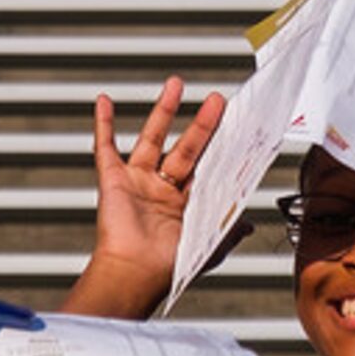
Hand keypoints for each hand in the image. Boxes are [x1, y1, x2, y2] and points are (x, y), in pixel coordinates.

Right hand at [76, 82, 226, 318]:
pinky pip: (106, 146)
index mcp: (186, 205)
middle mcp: (162, 191)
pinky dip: (104, 123)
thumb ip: (229, 229)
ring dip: (163, 110)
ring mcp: (137, 182)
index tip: (236, 127)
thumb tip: (250, 223)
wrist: (135, 271)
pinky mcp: (113, 179)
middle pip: (186, 148)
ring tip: (176, 84)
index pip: (208, 168)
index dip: (222, 148)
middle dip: (203, 124)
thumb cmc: (169, 265)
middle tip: (218, 100)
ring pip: (152, 138)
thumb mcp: (209, 245)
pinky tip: (105, 101)